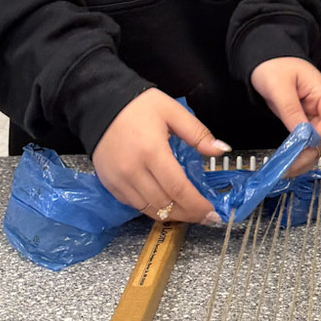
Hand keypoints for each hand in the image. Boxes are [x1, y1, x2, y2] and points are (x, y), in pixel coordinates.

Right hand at [91, 89, 228, 225]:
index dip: (197, 206)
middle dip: (188, 214)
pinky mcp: (110, 184)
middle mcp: (133, 171)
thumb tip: (221, 150)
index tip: (212, 213)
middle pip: (165, 205)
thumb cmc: (138, 106)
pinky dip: (152, 208)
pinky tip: (165, 203)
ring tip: (188, 211)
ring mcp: (119, 181)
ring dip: (171, 215)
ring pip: (149, 210)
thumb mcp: (172, 111)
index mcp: (152, 151)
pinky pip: (134, 205)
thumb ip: (198, 133)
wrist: (99, 104)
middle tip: (204, 216)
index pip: (179, 189)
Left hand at [250, 57, 320, 173]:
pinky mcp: (301, 123)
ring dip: (302, 158)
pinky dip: (297, 154)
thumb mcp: (279, 86)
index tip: (301, 141)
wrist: (263, 60)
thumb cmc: (274, 65)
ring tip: (285, 169)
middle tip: (289, 166)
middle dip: (308, 153)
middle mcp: (320, 107)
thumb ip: (291, 110)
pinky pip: (304, 142)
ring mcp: (311, 116)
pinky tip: (286, 162)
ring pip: (315, 144)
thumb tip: (301, 134)